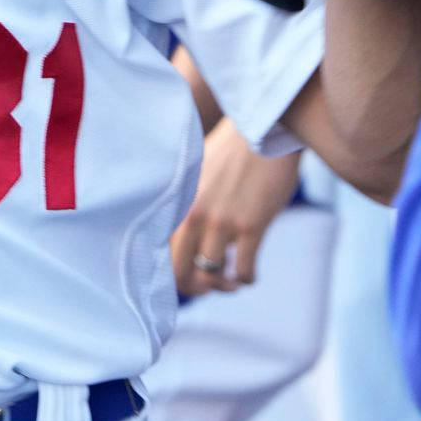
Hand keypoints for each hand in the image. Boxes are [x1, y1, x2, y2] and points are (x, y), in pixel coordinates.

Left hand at [170, 117, 302, 295]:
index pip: (160, 252)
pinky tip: (247, 272)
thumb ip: (185, 205)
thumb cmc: (229, 155)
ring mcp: (222, 222)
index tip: (189, 274)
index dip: (174, 273)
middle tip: (211, 284)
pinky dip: (245, 279)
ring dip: (223, 285)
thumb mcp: (195, 176)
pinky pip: (244, 272)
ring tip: (231, 280)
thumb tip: (180, 240)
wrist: (261, 133)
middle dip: (196, 287)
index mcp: (177, 202)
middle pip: (181, 272)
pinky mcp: (251, 227)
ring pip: (211, 275)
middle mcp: (193, 214)